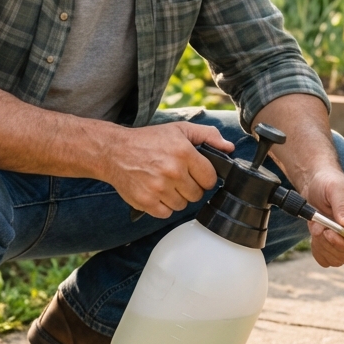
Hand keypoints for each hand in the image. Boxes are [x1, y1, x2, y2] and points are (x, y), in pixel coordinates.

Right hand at [104, 122, 234, 218]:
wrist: (114, 151)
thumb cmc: (148, 140)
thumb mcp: (179, 130)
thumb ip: (208, 136)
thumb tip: (229, 148)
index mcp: (183, 152)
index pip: (210, 178)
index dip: (204, 177)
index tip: (195, 172)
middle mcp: (172, 171)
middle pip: (197, 194)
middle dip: (190, 187)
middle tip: (177, 177)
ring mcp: (158, 188)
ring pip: (182, 205)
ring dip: (176, 197)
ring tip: (165, 183)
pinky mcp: (146, 201)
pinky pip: (166, 213)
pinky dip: (163, 206)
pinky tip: (156, 192)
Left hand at [301, 167, 343, 267]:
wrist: (314, 183)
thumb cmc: (328, 182)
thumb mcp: (335, 189)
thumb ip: (343, 207)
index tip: (329, 233)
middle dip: (332, 245)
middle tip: (319, 230)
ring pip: (339, 259)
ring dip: (323, 247)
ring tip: (315, 228)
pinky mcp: (332, 245)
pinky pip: (327, 260)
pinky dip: (318, 251)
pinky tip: (314, 236)